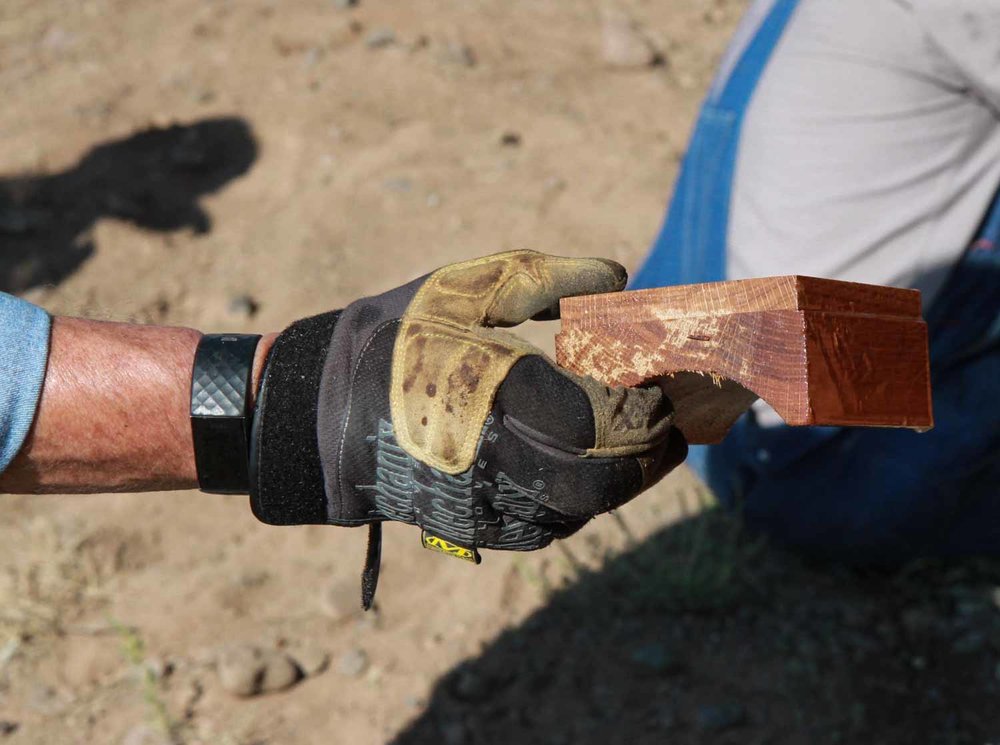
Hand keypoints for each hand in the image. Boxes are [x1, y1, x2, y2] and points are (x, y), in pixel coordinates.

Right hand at [250, 251, 685, 603]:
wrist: (318, 411)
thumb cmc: (395, 338)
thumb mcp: (463, 287)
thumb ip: (546, 278)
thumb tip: (620, 280)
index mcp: (489, 391)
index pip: (593, 419)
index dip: (640, 408)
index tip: (660, 386)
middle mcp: (488, 458)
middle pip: (598, 480)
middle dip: (648, 456)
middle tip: (670, 428)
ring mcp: (477, 501)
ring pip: (578, 511)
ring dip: (620, 482)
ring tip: (639, 447)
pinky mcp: (469, 527)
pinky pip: (546, 529)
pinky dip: (580, 504)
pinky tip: (586, 472)